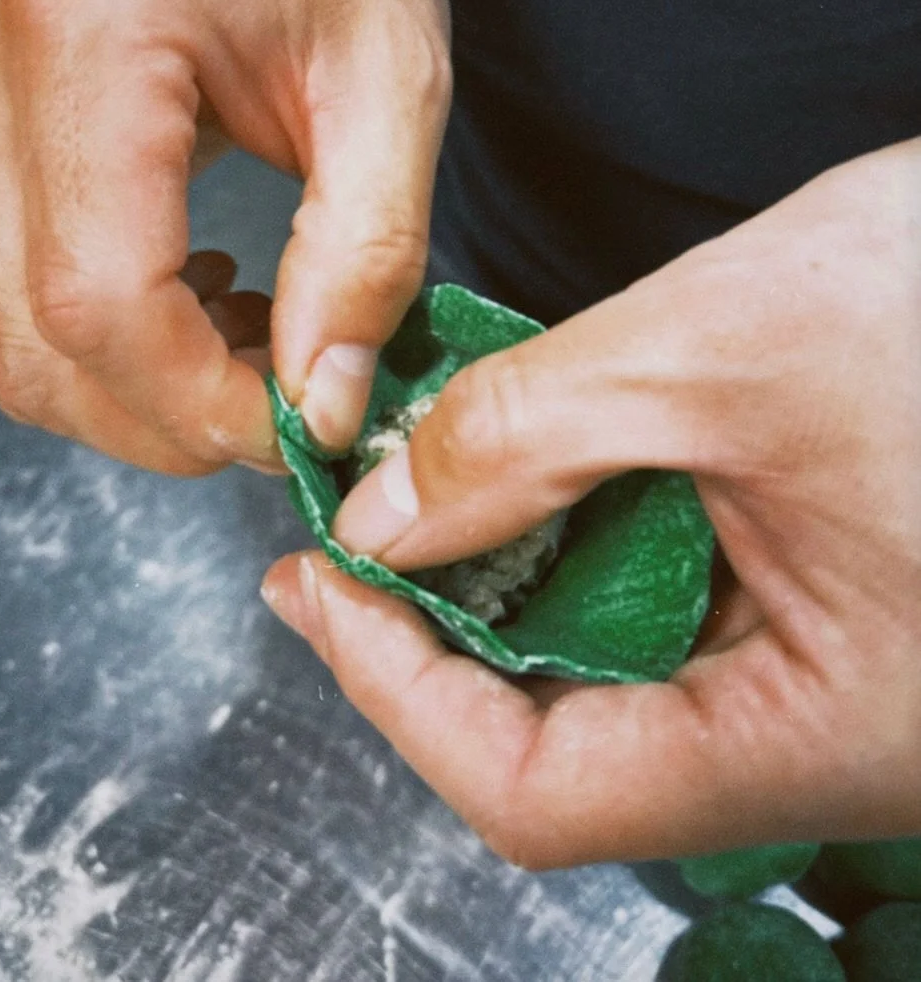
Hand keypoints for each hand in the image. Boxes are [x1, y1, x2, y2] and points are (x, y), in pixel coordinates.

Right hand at [0, 0, 449, 473]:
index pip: (99, 292)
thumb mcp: (398, 92)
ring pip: (19, 343)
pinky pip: (24, 304)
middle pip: (40, 338)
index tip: (295, 429)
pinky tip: (208, 307)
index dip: (196, 398)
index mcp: (92, 28)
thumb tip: (318, 407)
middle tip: (285, 408)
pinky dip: (118, 351)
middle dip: (170, 416)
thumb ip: (366, 258)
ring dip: (143, 393)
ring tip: (256, 346)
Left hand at [262, 140, 920, 865]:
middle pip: (567, 738)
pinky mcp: (820, 597)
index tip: (320, 588)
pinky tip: (532, 456)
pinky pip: (666, 599)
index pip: (547, 795)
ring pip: (611, 665)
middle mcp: (825, 726)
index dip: (402, 695)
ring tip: (430, 476)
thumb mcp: (712, 352)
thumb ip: (525, 435)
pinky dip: (579, 528)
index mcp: (826, 731)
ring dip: (505, 570)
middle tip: (354, 530)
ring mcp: (825, 665)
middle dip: (441, 626)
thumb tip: (384, 513)